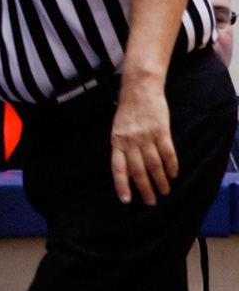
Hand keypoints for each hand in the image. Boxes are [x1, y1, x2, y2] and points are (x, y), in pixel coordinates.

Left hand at [110, 76, 176, 205]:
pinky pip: (168, 153)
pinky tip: (173, 175)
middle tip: (151, 202)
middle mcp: (130, 141)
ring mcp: (146, 136)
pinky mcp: (161, 131)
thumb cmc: (128, 110)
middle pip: (138, 170)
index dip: (122, 184)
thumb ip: (122, 146)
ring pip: (154, 165)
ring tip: (164, 192)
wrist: (140, 88)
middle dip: (145, 189)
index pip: (118, 167)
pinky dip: (172, 166)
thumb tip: (127, 170)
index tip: (126, 200)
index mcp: (116, 140)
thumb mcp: (118, 128)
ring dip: (160, 181)